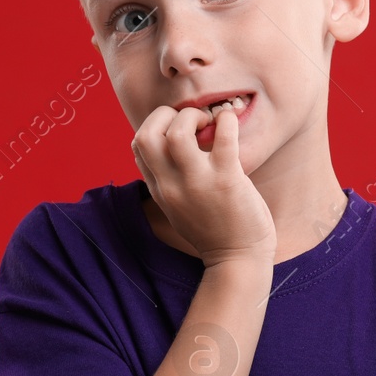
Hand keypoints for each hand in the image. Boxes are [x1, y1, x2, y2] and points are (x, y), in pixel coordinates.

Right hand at [131, 102, 275, 267]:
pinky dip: (226, 121)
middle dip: (166, 114)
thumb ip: (171, 181)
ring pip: (177, 133)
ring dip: (192, 116)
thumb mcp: (179, 207)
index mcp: (160, 190)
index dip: (154, 126)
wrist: (238, 260)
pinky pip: (223, 138)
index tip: (177, 126)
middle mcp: (172, 186)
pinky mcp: (227, 180)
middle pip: (146, 135)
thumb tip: (172, 149)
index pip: (137, 146)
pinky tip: (230, 123)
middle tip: (191, 120)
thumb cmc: (215, 230)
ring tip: (208, 121)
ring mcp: (197, 183)